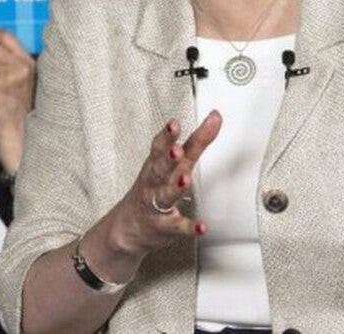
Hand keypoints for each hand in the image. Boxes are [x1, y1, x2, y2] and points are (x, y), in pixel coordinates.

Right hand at [99, 111, 222, 264]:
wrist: (127, 228)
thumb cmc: (153, 188)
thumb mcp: (173, 163)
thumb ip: (196, 141)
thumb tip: (215, 116)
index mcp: (156, 165)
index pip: (159, 147)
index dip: (166, 136)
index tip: (174, 124)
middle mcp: (155, 183)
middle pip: (160, 169)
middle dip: (168, 159)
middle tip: (176, 150)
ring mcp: (157, 205)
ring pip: (165, 196)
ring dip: (176, 188)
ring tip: (185, 180)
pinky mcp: (164, 226)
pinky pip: (177, 226)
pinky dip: (189, 227)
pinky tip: (202, 227)